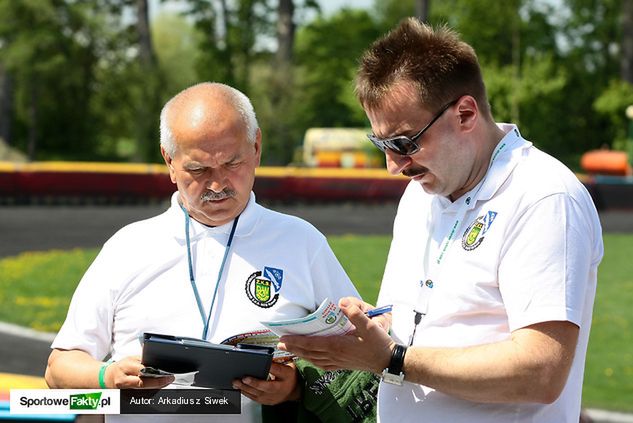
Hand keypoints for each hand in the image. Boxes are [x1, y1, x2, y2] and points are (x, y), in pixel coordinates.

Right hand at [106, 356, 173, 388]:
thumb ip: (143, 358)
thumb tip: (155, 355)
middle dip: (158, 382)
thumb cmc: (121, 367)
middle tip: (169, 379)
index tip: (166, 372)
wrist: (107, 377)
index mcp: (125, 367)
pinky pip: (140, 394)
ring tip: (166, 382)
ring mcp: (124, 389)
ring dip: (156, 387)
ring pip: (143, 390)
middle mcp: (124, 380)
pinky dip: (150, 391)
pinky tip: (158, 387)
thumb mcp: (131, 358)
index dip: (154, 372)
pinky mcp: (126, 395)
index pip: (141, 371)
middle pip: (143, 383)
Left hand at [232, 362, 299, 404]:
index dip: (270, 367)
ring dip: (245, 388)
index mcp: (287, 376)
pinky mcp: (267, 402)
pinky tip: (239, 388)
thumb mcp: (288, 365)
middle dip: (254, 383)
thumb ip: (277, 362)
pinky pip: (255, 398)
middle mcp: (280, 388)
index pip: (278, 370)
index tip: (262, 362)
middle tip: (244, 378)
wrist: (294, 391)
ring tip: (236, 382)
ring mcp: (273, 397)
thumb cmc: (289, 376)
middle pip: (266, 386)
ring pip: (258, 394)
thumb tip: (262, 357)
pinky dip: (246, 393)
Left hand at [279, 298, 394, 372]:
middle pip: (308, 353)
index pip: (310, 344)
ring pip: (313, 359)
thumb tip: (342, 303)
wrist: (387, 361)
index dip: (295, 341)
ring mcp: (338, 362)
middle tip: (279, 345)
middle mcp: (334, 356)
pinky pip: (322, 364)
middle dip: (293, 348)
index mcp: (337, 346)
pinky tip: (311, 359)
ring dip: (300, 355)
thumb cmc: (378, 343)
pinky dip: (313, 361)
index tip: (283, 339)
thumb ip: (355, 314)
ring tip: (290, 350)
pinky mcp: (342, 365)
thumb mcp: (369, 325)